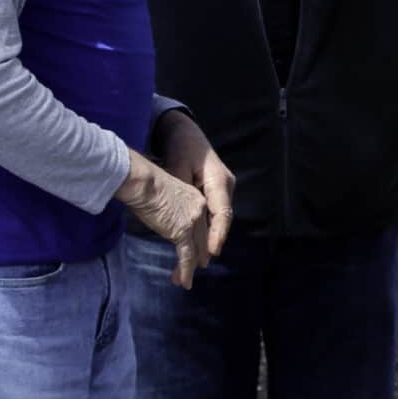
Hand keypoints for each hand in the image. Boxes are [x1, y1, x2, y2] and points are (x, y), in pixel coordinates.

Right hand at [116, 152, 210, 288]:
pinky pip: (187, 256)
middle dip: (199, 255)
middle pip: (203, 238)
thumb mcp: (166, 195)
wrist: (143, 182)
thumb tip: (164, 219)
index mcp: (196, 198)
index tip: (199, 248)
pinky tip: (184, 282)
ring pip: (196, 250)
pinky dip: (186, 271)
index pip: (203, 223)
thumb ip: (172, 208)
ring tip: (186, 279)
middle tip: (196, 267)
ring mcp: (193, 221)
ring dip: (191, 267)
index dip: (201, 238)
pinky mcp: (183, 232)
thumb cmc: (145, 184)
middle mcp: (200, 209)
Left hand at [153, 111, 234, 263]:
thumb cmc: (182, 148)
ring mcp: (221, 190)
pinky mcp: (213, 192)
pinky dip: (204, 230)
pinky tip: (195, 245)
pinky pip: (211, 214)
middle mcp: (225, 187)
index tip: (211, 252)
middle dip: (211, 244)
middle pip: (221, 221)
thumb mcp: (177, 168)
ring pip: (217, 220)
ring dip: (206, 239)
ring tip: (196, 262)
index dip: (217, 234)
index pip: (222, 213)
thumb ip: (178, 192)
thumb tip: (172, 212)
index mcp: (219, 181)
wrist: (185, 133)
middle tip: (199, 265)